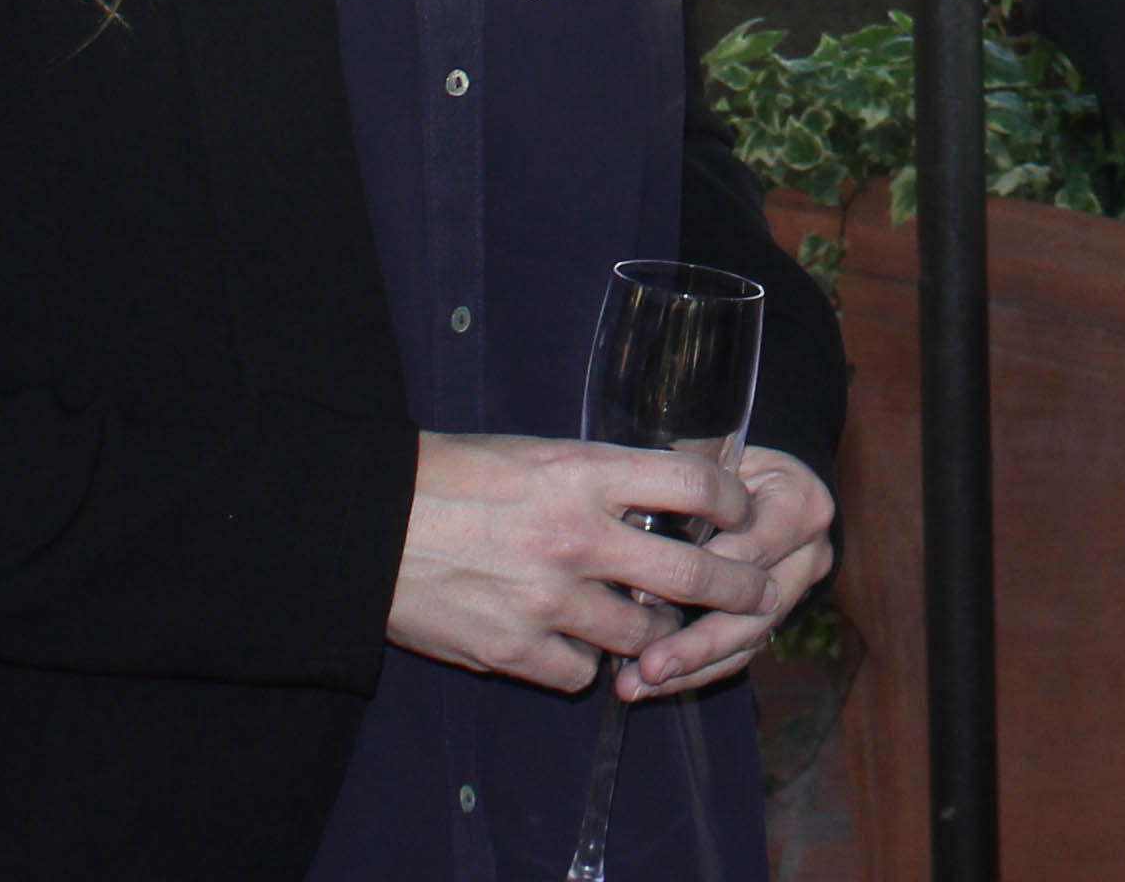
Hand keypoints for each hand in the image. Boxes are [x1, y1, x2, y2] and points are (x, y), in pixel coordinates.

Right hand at [384, 433, 774, 690]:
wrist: (369, 524)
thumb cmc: (450, 475)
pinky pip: (581, 672)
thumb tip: (654, 498)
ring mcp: (548, 600)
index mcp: (584, 473)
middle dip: (736, 589)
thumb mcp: (535, 452)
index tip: (742, 513)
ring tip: (655, 626)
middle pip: (691, 575)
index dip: (733, 501)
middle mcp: (578, 537)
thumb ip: (596, 479)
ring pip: (642, 634)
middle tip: (755, 594)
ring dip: (656, 633)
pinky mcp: (515, 651)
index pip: (694, 482)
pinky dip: (584, 663)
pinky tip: (573, 645)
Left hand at [618, 449, 834, 700]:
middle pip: (756, 609)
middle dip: (698, 641)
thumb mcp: (715, 454)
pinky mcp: (775, 619)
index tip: (646, 593)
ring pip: (747, 640)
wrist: (764, 481)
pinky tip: (648, 686)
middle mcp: (809, 553)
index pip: (752, 546)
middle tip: (647, 663)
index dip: (702, 571)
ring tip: (637, 684)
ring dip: (690, 668)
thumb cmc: (726, 462)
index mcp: (800, 503)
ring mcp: (796, 592)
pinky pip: (737, 654)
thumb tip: (630, 522)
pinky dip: (691, 673)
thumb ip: (688, 483)